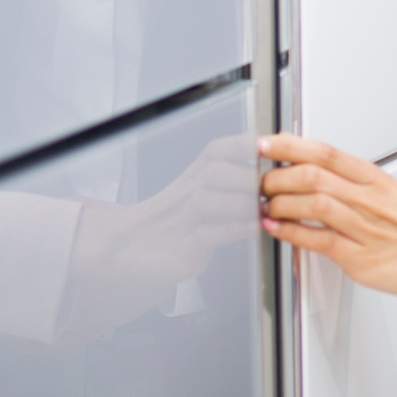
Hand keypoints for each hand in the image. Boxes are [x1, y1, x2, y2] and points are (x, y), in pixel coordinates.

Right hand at [59, 133, 257, 341]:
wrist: (123, 252)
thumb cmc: (164, 228)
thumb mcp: (193, 201)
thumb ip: (225, 189)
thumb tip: (264, 182)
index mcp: (190, 179)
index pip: (215, 151)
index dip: (239, 145)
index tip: (264, 144)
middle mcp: (185, 195)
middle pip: (215, 172)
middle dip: (247, 177)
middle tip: (273, 184)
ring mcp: (182, 222)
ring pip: (209, 200)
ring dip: (243, 204)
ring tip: (266, 206)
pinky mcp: (183, 249)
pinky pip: (209, 234)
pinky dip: (235, 230)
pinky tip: (253, 227)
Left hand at [259, 134, 396, 301]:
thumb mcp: (393, 196)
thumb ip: (358, 190)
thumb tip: (323, 186)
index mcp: (375, 178)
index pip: (324, 151)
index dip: (289, 144)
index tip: (266, 144)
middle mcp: (367, 197)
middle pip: (311, 173)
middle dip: (276, 176)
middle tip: (260, 181)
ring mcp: (364, 226)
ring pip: (312, 201)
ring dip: (279, 202)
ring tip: (264, 205)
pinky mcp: (361, 257)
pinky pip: (318, 240)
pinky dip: (291, 233)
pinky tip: (277, 229)